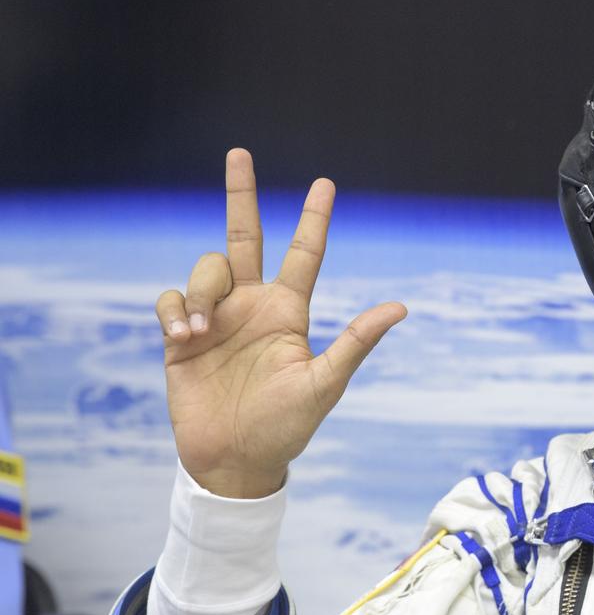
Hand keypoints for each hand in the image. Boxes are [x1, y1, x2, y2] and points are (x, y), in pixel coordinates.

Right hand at [155, 149, 406, 497]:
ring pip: (205, 269)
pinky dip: (176, 309)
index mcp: (289, 313)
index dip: (314, 220)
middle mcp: (253, 306)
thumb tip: (401, 306)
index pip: (304, 255)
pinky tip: (186, 337)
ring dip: (202, 290)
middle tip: (240, 153)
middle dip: (241, 194)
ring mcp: (216, 319)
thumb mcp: (324, 383)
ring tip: (203, 331)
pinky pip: (170, 299)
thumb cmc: (286, 427)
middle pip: (245, 237)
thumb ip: (356, 342)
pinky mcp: (180, 336)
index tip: (325, 184)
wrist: (235, 461)